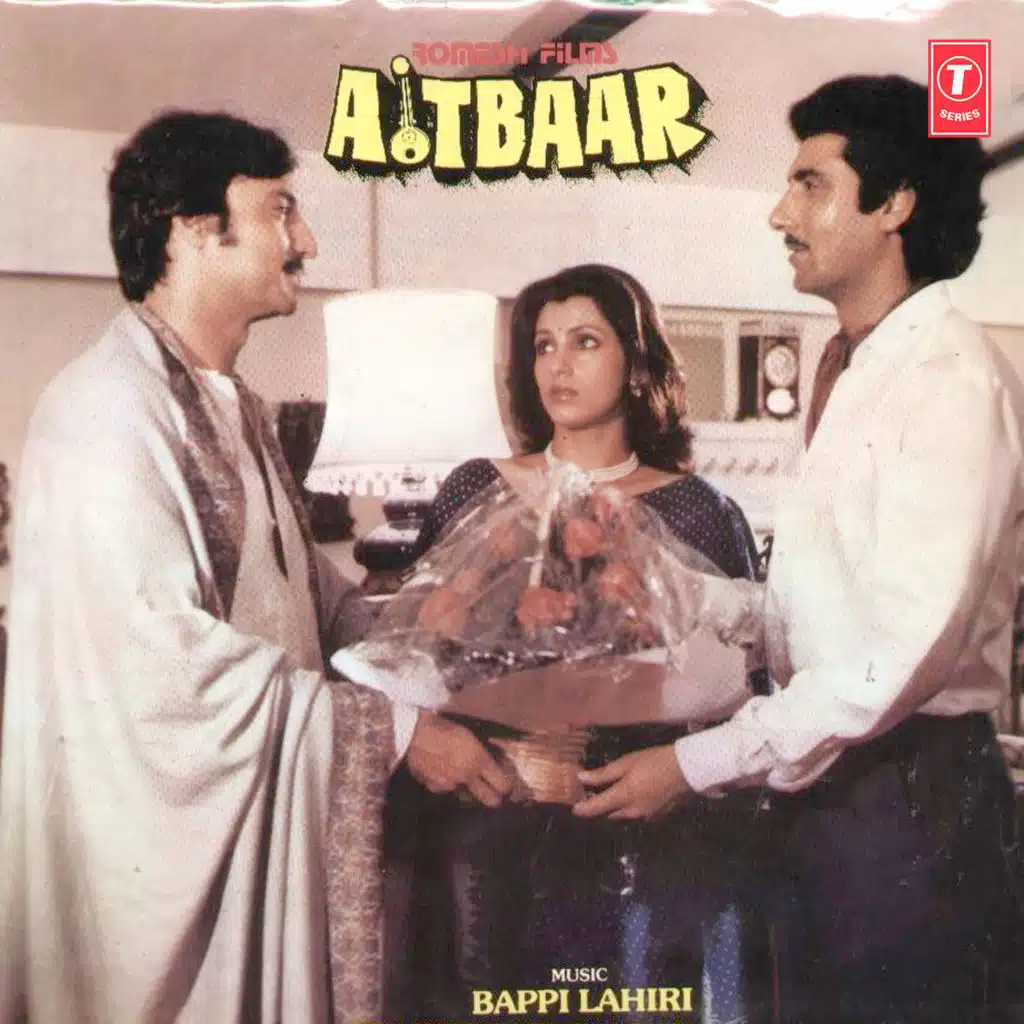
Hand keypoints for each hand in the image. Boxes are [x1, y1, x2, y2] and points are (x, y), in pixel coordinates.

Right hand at [406, 712, 512, 807]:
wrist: (415, 732)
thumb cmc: (444, 727)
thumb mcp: (469, 736)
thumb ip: (480, 754)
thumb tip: (489, 764)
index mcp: (480, 760)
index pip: (502, 783)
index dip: (506, 786)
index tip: (505, 785)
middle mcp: (468, 777)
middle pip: (490, 799)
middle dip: (494, 798)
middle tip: (494, 794)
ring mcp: (450, 785)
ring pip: (464, 791)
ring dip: (463, 785)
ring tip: (454, 769)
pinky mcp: (434, 787)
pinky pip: (444, 787)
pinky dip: (443, 781)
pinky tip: (437, 768)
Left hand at [572, 745, 691, 819]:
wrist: (685, 769)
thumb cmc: (653, 761)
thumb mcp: (626, 763)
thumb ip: (603, 774)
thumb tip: (581, 778)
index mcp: (623, 797)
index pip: (596, 808)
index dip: (583, 809)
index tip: (574, 808)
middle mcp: (633, 811)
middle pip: (608, 814)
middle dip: (599, 807)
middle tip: (590, 795)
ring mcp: (646, 815)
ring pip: (622, 815)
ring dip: (613, 808)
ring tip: (609, 794)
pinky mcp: (656, 815)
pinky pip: (636, 813)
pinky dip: (628, 807)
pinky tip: (631, 794)